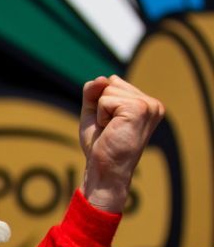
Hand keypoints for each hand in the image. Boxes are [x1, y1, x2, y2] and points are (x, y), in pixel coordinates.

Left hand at [78, 76, 165, 212]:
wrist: (105, 168)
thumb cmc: (100, 145)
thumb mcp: (94, 112)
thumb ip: (94, 91)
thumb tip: (102, 78)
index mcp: (147, 104)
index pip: (113, 82)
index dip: (101, 103)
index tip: (109, 124)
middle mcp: (152, 103)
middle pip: (110, 82)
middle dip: (100, 106)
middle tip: (109, 129)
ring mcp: (148, 105)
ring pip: (107, 90)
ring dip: (100, 112)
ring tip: (111, 130)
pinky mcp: (138, 108)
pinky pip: (105, 100)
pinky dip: (100, 116)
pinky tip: (111, 130)